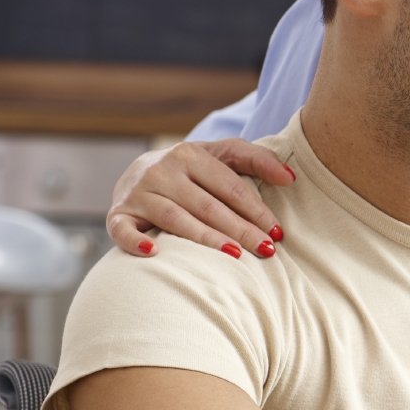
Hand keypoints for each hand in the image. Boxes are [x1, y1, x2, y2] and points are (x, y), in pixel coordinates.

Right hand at [107, 140, 295, 258]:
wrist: (139, 172)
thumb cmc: (193, 169)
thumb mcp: (223, 155)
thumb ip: (258, 160)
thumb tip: (291, 178)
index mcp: (189, 154)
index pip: (229, 187)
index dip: (256, 210)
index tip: (278, 233)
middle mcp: (161, 171)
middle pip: (207, 206)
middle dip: (240, 229)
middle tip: (265, 250)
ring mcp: (138, 193)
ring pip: (175, 219)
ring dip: (205, 239)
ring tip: (234, 255)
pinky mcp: (118, 213)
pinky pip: (122, 230)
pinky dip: (135, 241)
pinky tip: (156, 252)